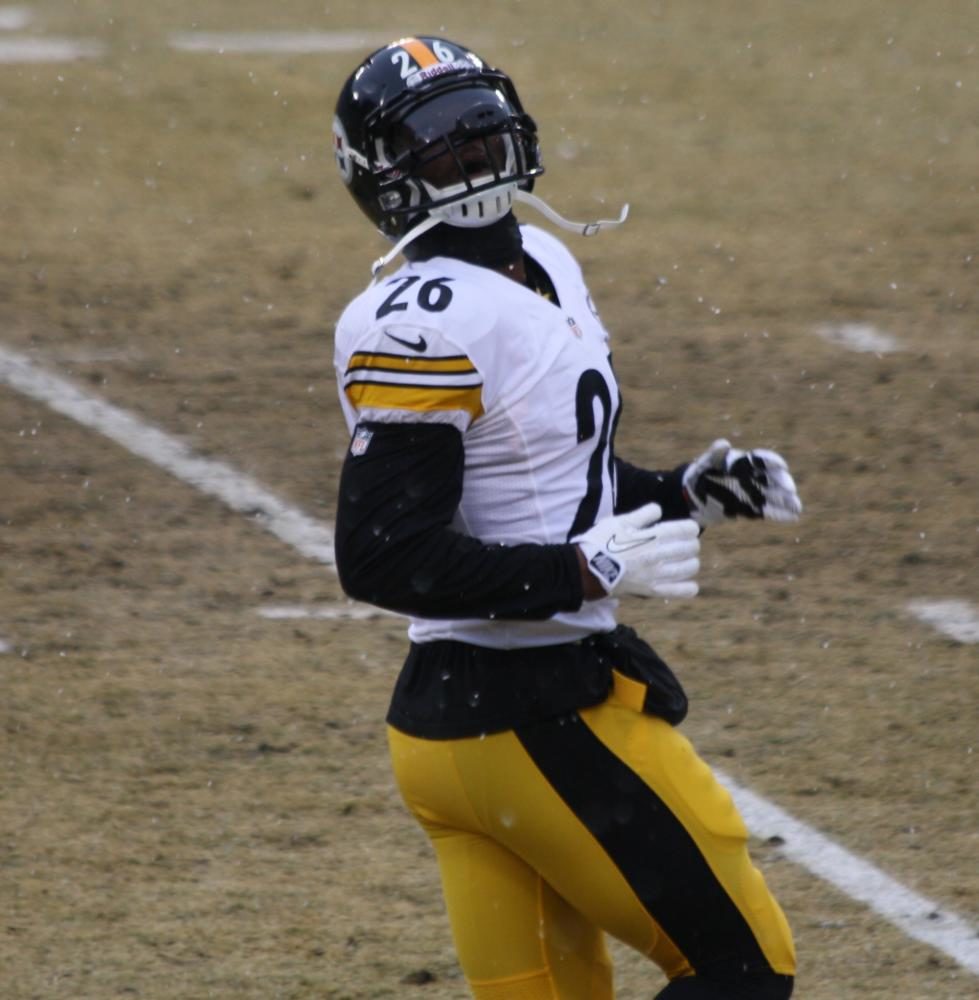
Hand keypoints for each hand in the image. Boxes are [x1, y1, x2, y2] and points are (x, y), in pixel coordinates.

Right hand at [574, 502, 699, 598]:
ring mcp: (656, 575)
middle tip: (685, 544)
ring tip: (685, 561)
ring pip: (688, 568)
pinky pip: (678, 592)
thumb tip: (658, 509)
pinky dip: (687, 588)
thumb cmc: (602, 542)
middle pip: (690, 548)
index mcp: (653, 536)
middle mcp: (659, 555)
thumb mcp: (619, 521)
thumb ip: (642, 514)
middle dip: (691, 544)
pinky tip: (689, 584)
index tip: (687, 529)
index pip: (685, 530)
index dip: (690, 528)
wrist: (587, 569)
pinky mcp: (651, 590)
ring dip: (690, 562)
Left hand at [682, 439, 801, 526]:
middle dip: (783, 483)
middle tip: (789, 489)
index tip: (782, 467)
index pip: (762, 459)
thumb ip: (714, 453)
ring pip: (773, 496)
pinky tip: (793, 517)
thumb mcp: (705, 462)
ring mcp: (753, 493)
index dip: (773, 462)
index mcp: (744, 462)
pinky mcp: (750, 509)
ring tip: (797, 507)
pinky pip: (767, 511)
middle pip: (772, 479)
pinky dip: (780, 514)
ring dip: (786, 501)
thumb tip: (724, 443)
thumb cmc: (699, 473)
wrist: (693, 496)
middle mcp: (752, 477)